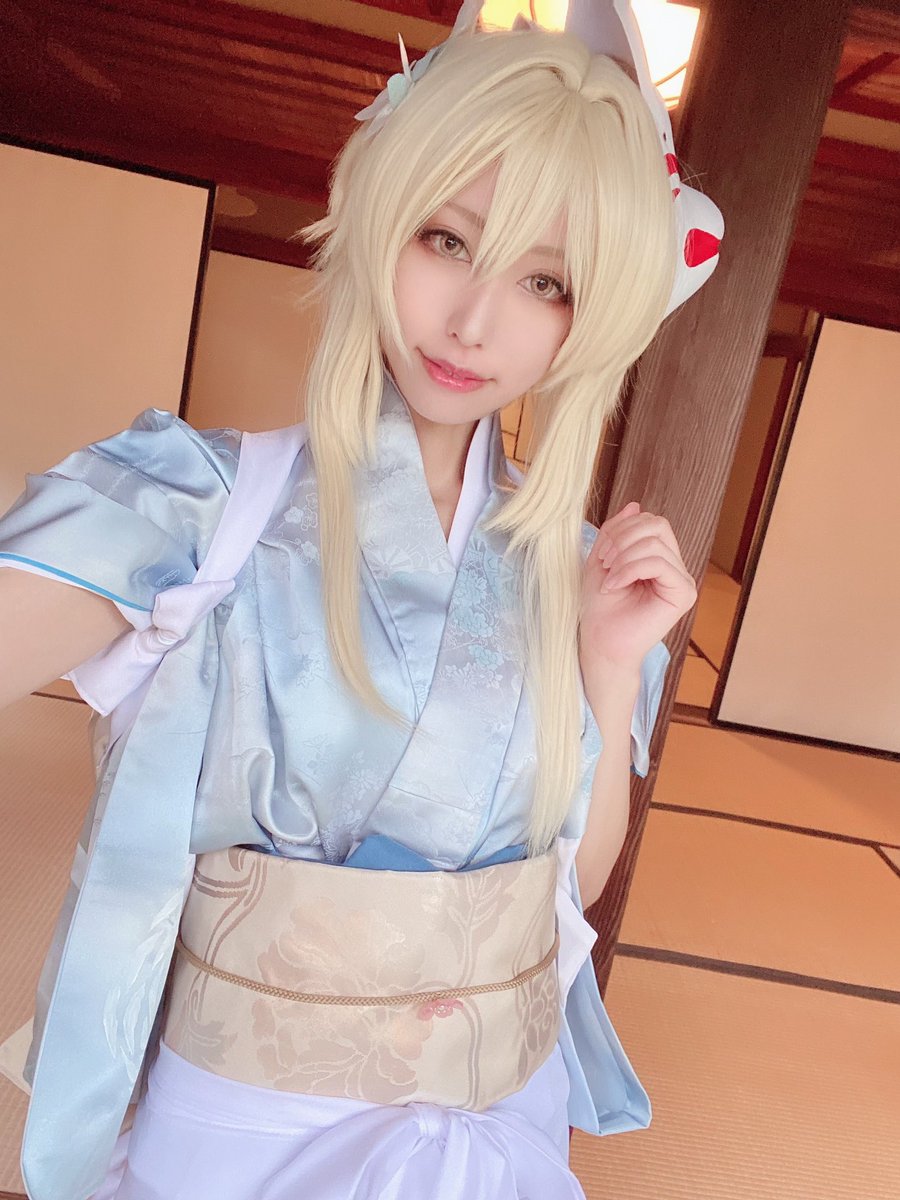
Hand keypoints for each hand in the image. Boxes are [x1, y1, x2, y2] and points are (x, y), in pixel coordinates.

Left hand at [580, 500, 697, 678]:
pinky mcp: (684, 593)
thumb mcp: (602, 558)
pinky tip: (615, 586)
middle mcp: (674, 567)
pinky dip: (631, 570)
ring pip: (655, 544)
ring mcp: (682, 580)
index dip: (622, 529)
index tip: (601, 554)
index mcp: (658, 557)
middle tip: (604, 563)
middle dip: (623, 538)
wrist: (600, 641)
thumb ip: (617, 531)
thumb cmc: (600, 606)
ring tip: (609, 579)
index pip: (650, 521)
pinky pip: (659, 563)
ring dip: (623, 558)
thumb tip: (635, 504)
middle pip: (657, 525)